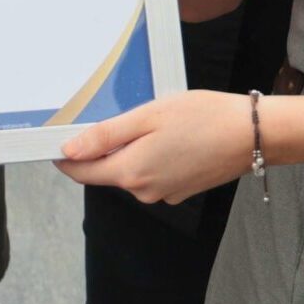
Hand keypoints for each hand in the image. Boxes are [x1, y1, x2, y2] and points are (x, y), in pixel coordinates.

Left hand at [55, 90, 252, 204]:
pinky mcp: (181, 189)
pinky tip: (166, 132)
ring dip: (129, 148)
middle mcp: (145, 191)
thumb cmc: (201, 117)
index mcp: (132, 172)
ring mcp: (165, 193)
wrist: (251, 134)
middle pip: (107, 170)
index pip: (83, 172)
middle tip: (106, 111)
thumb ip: (106, 136)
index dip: (64, 157)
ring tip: (145, 117)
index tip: (51, 141)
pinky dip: (150, 154)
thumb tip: (69, 152)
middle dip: (100, 146)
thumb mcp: (148, 117)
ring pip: (131, 169)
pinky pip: (152, 172)